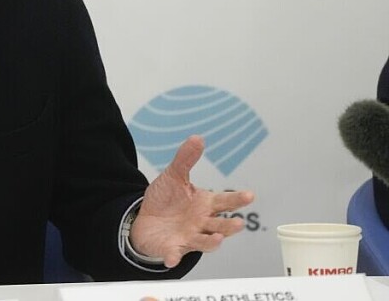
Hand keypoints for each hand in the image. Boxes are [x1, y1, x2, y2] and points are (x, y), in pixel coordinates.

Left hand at [130, 135, 254, 267]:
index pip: (225, 201)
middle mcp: (201, 223)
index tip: (249, 195)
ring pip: (204, 242)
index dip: (237, 199)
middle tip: (238, 223)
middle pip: (220, 226)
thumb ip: (186, 159)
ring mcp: (189, 237)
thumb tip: (198, 138)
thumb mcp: (174, 176)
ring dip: (211, 242)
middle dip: (229, 226)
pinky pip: (174, 253)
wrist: (146, 220)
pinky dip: (173, 256)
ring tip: (218, 239)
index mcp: (205, 204)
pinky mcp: (172, 248)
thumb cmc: (167, 200)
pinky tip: (171, 257)